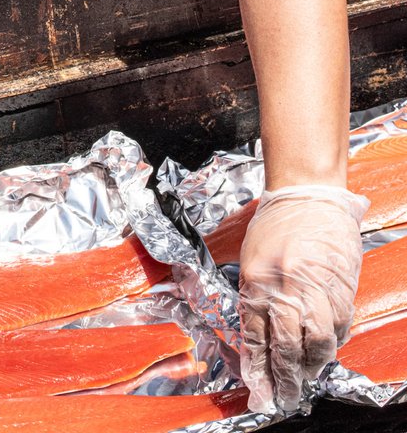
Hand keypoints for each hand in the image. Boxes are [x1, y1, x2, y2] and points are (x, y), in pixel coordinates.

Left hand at [238, 185, 368, 413]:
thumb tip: (258, 340)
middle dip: (284, 378)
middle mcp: (285, 285)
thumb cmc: (274, 223)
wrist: (307, 194)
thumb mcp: (251, 258)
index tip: (259, 392)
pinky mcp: (341, 285)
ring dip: (311, 366)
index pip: (255, 336)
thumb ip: (255, 297)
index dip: (258, 370)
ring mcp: (316, 286)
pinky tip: (324, 352)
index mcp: (256, 279)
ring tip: (305, 377)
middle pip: (285, 346)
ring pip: (316, 342)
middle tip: (284, 397)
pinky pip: (339, 326)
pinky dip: (331, 344)